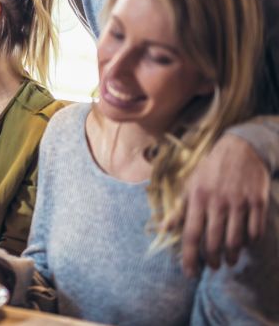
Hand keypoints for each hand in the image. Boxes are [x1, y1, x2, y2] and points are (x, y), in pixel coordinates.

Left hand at [174, 134, 269, 276]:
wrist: (240, 148)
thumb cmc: (210, 169)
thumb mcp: (190, 184)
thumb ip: (179, 209)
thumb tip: (164, 229)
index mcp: (197, 198)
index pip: (190, 234)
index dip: (189, 257)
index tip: (190, 272)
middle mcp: (218, 202)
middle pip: (214, 242)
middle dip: (212, 260)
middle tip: (212, 267)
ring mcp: (239, 202)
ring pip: (236, 240)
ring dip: (232, 256)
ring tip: (228, 261)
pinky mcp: (257, 201)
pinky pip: (255, 230)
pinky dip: (250, 242)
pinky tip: (245, 244)